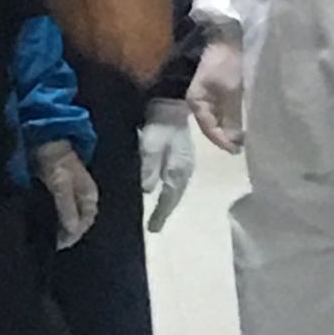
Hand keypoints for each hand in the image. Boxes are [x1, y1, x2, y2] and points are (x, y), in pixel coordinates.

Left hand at [35, 140, 98, 249]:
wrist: (43, 138)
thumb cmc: (55, 159)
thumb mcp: (61, 184)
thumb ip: (66, 207)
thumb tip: (72, 230)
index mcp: (89, 196)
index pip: (84, 223)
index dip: (72, 236)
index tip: (57, 244)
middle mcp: (84, 197)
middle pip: (78, 223)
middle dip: (66, 234)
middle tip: (49, 243)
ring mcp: (73, 194)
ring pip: (69, 219)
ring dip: (59, 228)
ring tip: (45, 235)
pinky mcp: (60, 192)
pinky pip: (60, 211)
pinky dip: (53, 219)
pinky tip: (42, 222)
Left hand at [140, 99, 195, 233]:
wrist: (171, 105)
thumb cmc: (160, 126)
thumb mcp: (150, 145)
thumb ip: (149, 168)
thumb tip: (148, 190)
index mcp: (178, 171)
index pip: (168, 199)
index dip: (160, 215)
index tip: (153, 229)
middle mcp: (184, 172)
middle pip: (174, 198)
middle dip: (165, 212)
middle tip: (155, 226)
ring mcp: (185, 165)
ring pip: (176, 191)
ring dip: (167, 203)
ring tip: (158, 214)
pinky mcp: (182, 158)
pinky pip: (175, 182)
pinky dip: (169, 191)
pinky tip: (163, 193)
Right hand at [186, 37, 244, 153]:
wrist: (227, 37)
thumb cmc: (227, 62)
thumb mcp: (231, 91)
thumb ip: (233, 117)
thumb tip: (235, 141)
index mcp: (196, 102)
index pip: (208, 129)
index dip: (222, 141)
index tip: (236, 151)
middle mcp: (197, 103)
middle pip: (210, 127)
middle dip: (224, 138)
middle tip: (240, 149)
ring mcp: (205, 99)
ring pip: (216, 121)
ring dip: (227, 131)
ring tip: (241, 141)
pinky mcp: (214, 94)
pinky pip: (221, 113)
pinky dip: (229, 121)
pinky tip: (239, 126)